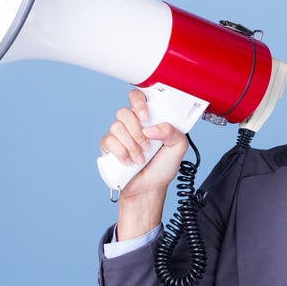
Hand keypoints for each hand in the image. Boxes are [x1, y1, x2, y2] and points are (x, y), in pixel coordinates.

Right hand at [99, 90, 188, 238]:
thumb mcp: (178, 148)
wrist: (148, 189)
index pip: (138, 97)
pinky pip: (108, 141)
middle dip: (136, 131)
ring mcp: (119, 135)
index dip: (138, 102)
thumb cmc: (162, 167)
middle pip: (124, 112)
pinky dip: (121, 153)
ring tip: (140, 158)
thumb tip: (153, 128)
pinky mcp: (109, 147)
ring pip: (116, 127)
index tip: (145, 116)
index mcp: (149, 118)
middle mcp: (132, 124)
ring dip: (130, 145)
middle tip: (147, 145)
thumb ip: (173, 132)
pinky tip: (129, 161)